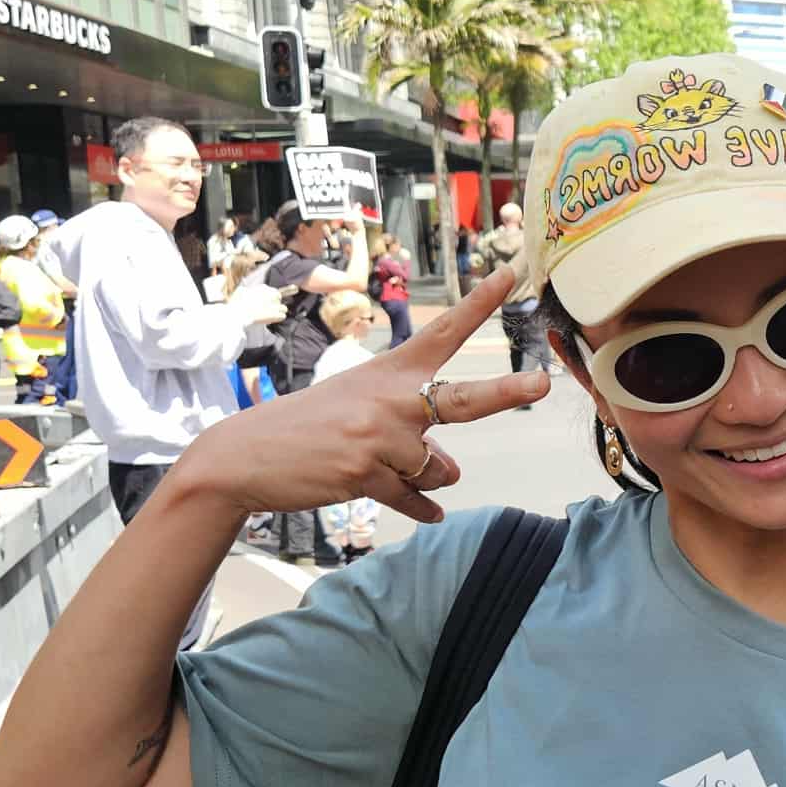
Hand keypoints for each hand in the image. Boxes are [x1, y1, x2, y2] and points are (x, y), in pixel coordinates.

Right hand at [172, 269, 545, 523]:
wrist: (243, 457)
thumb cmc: (308, 429)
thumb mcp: (360, 413)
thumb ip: (415, 434)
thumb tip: (453, 472)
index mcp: (390, 373)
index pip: (444, 333)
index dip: (480, 304)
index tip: (513, 274)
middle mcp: (389, 400)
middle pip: (462, 399)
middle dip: (506, 391)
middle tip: (542, 383)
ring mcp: (377, 437)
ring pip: (437, 468)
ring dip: (425, 477)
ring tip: (378, 466)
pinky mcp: (364, 474)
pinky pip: (414, 498)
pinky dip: (421, 507)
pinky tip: (428, 512)